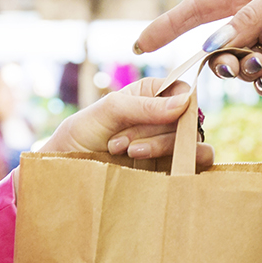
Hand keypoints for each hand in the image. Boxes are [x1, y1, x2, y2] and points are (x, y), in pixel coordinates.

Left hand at [40, 76, 214, 166]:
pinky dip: (184, 166)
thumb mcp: (108, 111)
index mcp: (150, 96)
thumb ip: (145, 106)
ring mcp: (168, 147)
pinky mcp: (169, 170)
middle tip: (121, 142)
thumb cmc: (82, 134)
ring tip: (130, 153)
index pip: (182, 91)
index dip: (179, 101)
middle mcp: (163, 119)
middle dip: (155, 130)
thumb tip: (186, 104)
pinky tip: (155, 170)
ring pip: (191, 143)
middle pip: (186, 119)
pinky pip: (193, 166)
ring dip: (163, 147)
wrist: (68, 171)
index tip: (164, 112)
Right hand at [133, 0, 261, 89]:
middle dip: (215, 59)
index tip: (142, 46)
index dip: (168, 27)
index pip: (197, 9)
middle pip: (215, 45)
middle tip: (228, 65)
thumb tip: (210, 45)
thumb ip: (247, 18)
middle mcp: (255, 17)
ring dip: (241, 71)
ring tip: (260, 66)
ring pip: (236, 67)